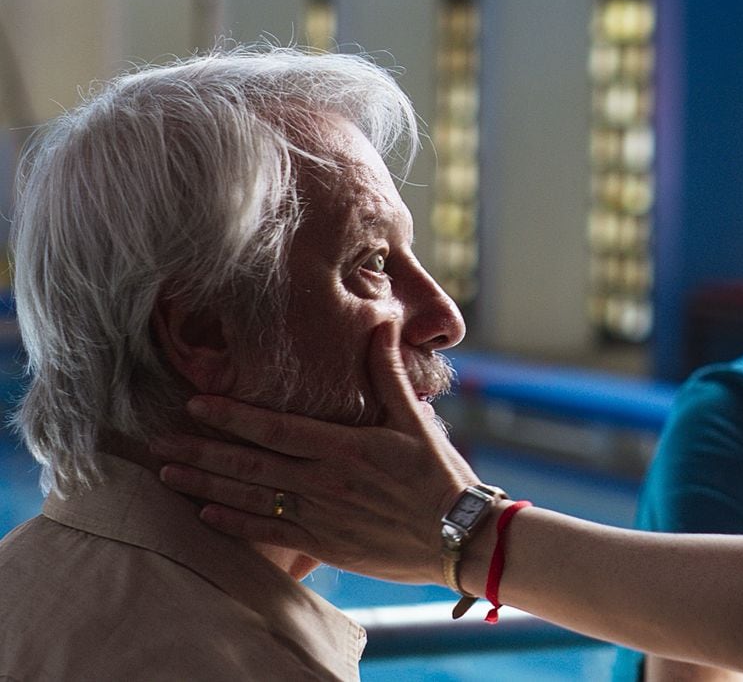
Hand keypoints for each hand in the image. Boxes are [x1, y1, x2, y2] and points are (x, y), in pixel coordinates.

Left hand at [154, 322, 479, 585]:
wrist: (459, 535)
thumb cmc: (439, 474)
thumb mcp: (415, 419)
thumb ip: (389, 374)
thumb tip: (381, 324)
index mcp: (345, 447)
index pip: (275, 428)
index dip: (232, 416)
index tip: (196, 404)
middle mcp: (325, 481)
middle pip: (250, 464)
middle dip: (200, 451)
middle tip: (158, 442)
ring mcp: (322, 516)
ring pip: (250, 498)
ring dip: (205, 484)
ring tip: (167, 473)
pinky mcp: (325, 545)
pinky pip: (270, 533)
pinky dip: (235, 523)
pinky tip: (205, 513)